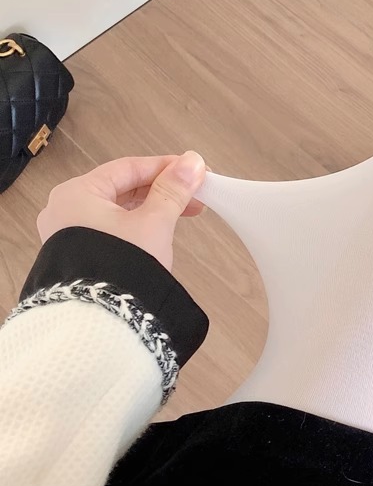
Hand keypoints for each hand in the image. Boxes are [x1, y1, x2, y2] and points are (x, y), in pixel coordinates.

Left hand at [36, 152, 206, 271]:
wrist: (102, 322)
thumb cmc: (119, 269)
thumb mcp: (154, 223)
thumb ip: (173, 191)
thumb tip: (192, 163)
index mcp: (76, 194)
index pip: (128, 168)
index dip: (165, 167)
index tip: (193, 170)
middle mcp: (64, 211)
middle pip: (122, 188)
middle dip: (162, 190)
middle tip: (195, 195)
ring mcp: (67, 236)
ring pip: (117, 211)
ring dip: (152, 209)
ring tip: (182, 214)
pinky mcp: (78, 257)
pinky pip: (110, 231)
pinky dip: (136, 227)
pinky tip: (158, 233)